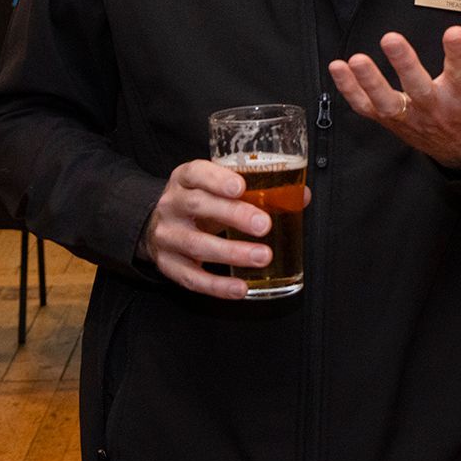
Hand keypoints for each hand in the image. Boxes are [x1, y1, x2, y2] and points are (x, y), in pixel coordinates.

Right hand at [138, 159, 310, 298]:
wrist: (159, 225)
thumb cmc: (201, 202)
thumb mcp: (220, 188)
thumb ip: (259, 189)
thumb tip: (301, 196)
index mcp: (185, 179)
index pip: (197, 173)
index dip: (218, 180)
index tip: (241, 187)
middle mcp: (171, 205)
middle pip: (199, 206)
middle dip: (233, 215)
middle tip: (263, 225)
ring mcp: (166, 236)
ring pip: (196, 244)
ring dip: (231, 253)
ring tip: (261, 257)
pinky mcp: (167, 265)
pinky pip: (191, 278)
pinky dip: (217, 286)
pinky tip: (240, 287)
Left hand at [329, 1, 460, 166]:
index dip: (458, 53)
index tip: (454, 32)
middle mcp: (438, 108)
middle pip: (419, 88)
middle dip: (405, 65)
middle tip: (391, 38)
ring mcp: (412, 117)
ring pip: (389, 103)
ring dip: (370, 82)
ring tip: (354, 59)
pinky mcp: (393, 121)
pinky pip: (367, 109)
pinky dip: (350, 92)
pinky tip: (338, 68)